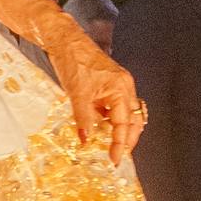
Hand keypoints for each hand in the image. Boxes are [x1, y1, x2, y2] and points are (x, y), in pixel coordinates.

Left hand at [54, 30, 145, 167]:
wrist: (66, 41)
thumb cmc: (74, 62)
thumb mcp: (77, 95)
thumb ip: (84, 119)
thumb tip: (86, 140)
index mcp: (121, 89)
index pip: (124, 124)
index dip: (120, 144)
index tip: (115, 159)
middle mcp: (125, 87)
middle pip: (134, 120)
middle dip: (128, 139)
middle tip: (118, 156)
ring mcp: (119, 84)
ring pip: (127, 113)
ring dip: (121, 130)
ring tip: (112, 145)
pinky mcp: (111, 83)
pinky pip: (117, 106)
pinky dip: (112, 119)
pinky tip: (103, 127)